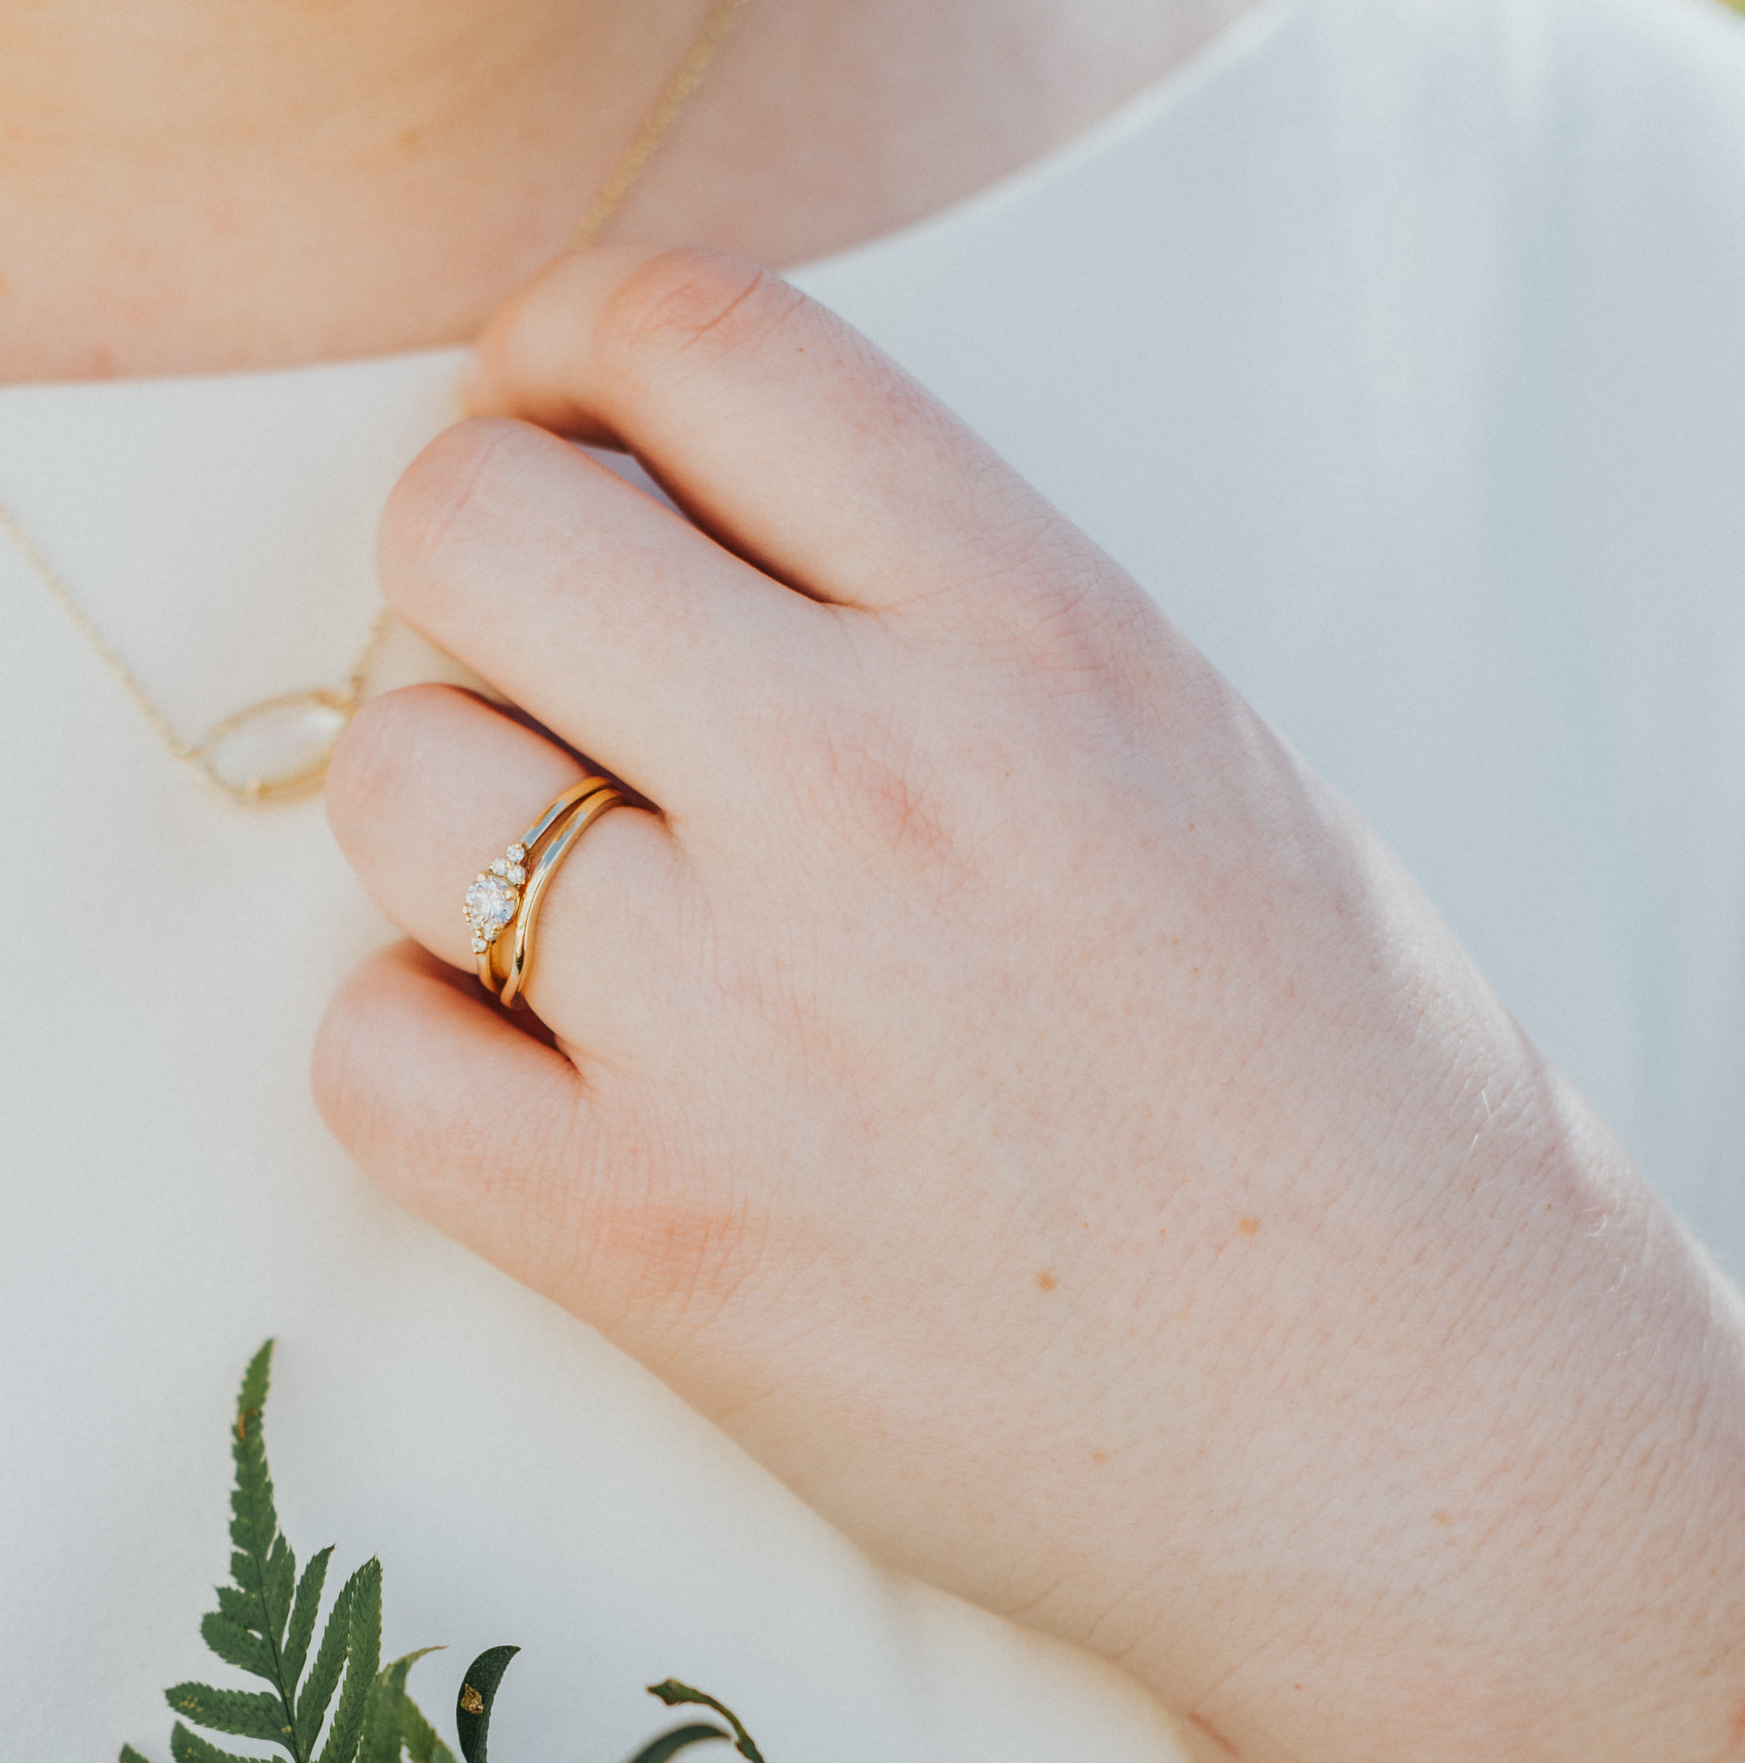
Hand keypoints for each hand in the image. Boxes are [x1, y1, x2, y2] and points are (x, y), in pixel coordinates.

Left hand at [317, 248, 1744, 1762]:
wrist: (1395, 1430)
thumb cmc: (1327, 1100)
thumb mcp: (1184, 752)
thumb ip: (937, 611)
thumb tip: (666, 528)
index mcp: (1031, 630)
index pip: (693, 332)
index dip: (562, 351)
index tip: (556, 428)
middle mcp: (867, 786)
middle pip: (467, 522)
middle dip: (458, 577)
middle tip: (535, 688)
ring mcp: (737, 1019)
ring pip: (388, 781)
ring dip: (434, 821)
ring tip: (558, 910)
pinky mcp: (646, 1238)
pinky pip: (366, 1056)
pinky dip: (413, 1049)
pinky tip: (534, 1079)